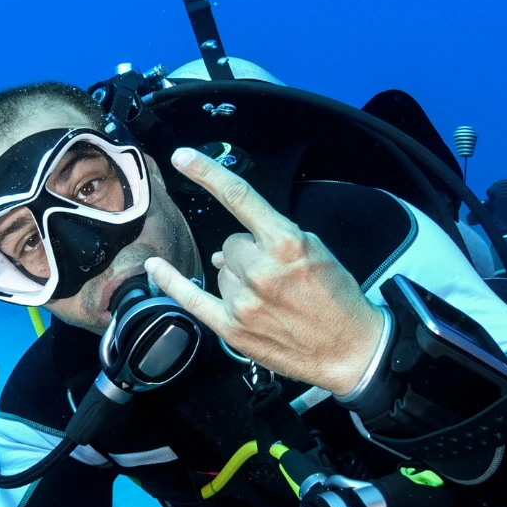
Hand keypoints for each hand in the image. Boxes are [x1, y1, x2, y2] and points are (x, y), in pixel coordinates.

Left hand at [143, 148, 386, 395]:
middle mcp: (260, 269)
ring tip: (271, 300)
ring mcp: (243, 300)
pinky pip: (191, 298)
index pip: (238, 196)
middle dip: (248, 255)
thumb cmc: (337, 298)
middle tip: (277, 277)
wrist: (351, 349)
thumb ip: (271, 240)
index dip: (207, 173)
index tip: (182, 157)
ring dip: (239, 280)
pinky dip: (171, 282)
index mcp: (285, 242)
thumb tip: (225, 252)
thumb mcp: (316, 252)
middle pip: (230, 244)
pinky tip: (155, 267)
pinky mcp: (232, 328)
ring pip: (221, 271)